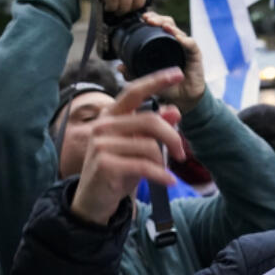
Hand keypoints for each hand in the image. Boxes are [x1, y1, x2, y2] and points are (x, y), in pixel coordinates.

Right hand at [70, 68, 185, 226]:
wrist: (94, 200)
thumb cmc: (118, 171)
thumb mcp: (138, 148)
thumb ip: (154, 129)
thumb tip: (174, 111)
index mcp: (112, 116)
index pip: (134, 91)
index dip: (156, 81)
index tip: (178, 74)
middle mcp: (104, 125)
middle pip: (150, 121)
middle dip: (173, 138)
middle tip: (181, 154)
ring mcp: (102, 144)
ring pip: (150, 146)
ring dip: (163, 162)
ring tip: (163, 173)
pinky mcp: (105, 163)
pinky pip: (145, 165)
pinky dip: (161, 175)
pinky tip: (168, 181)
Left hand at [138, 12, 206, 111]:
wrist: (183, 99)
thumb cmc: (168, 86)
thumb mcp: (148, 79)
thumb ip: (134, 73)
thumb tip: (120, 67)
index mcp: (163, 45)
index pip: (158, 26)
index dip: (151, 19)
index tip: (141, 18)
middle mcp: (175, 43)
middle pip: (168, 23)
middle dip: (158, 19)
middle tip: (149, 19)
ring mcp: (185, 48)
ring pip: (179, 31)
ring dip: (170, 26)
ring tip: (163, 26)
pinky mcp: (195, 56)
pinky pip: (191, 44)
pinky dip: (185, 40)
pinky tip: (178, 38)